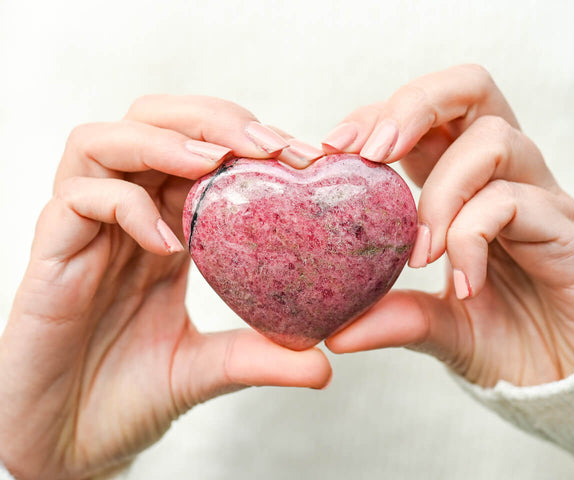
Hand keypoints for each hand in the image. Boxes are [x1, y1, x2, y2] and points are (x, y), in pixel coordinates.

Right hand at [0, 95, 328, 479]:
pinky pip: (77, 201)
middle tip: (264, 145)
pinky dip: (125, 205)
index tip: (301, 157)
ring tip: (212, 163)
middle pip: (151, 122)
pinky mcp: (50, 257)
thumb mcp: (209, 369)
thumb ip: (259, 357)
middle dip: (210, 119)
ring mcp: (85, 233)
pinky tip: (167, 243)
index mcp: (166, 229)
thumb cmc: (132, 397)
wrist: (73, 445)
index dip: (248, 142)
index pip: (201, 153)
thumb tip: (325, 367)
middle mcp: (126, 219)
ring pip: (101, 142)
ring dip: (162, 140)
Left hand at [323, 64, 573, 387]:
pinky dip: (473, 235)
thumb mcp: (434, 326)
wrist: (561, 380)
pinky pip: (516, 201)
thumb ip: (392, 317)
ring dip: (440, 192)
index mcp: (463, 183)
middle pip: (469, 88)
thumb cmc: (503, 339)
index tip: (333, 147)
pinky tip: (466, 282)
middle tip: (371, 151)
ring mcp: (540, 196)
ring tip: (420, 254)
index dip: (378, 116)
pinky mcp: (567, 226)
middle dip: (412, 107)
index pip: (424, 118)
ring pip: (493, 139)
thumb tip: (336, 333)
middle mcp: (503, 176)